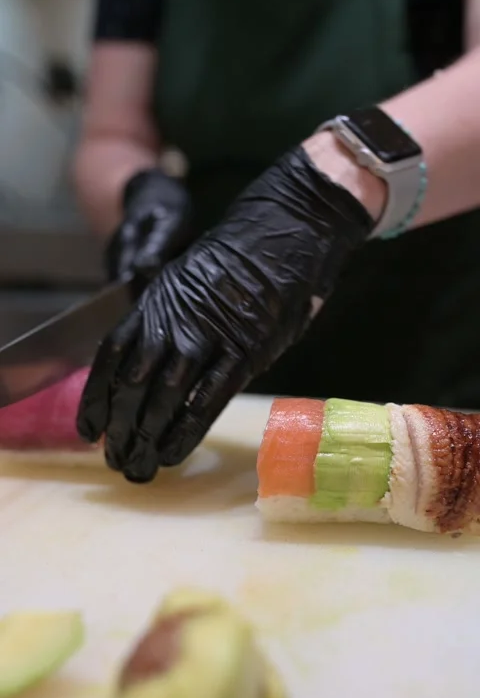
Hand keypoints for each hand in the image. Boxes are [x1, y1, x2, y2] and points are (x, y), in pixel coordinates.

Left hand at [77, 146, 372, 481]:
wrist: (286, 230)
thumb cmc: (241, 259)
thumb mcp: (189, 281)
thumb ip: (170, 321)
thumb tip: (153, 363)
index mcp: (156, 301)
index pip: (110, 356)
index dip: (96, 397)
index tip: (89, 427)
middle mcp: (173, 321)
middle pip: (131, 385)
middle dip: (119, 428)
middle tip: (115, 459)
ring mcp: (207, 338)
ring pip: (162, 398)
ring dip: (146, 438)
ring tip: (137, 467)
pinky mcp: (244, 352)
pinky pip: (204, 401)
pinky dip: (185, 432)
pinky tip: (171, 455)